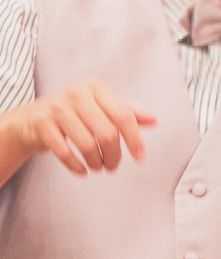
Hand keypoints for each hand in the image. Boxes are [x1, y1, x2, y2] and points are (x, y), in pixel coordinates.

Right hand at [4, 78, 155, 175]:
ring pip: (87, 144)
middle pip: (107, 132)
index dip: (134, 139)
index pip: (124, 115)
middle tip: (113, 166)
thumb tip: (153, 119)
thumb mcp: (100, 108)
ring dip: (96, 162)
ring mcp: (57, 107)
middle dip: (114, 155)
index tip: (140, 157)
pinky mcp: (41, 124)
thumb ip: (126, 112)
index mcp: (96, 87)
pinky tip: (82, 170)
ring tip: (98, 166)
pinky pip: (64, 152)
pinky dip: (77, 166)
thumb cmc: (72, 114)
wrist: (29, 119)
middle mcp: (76, 93)